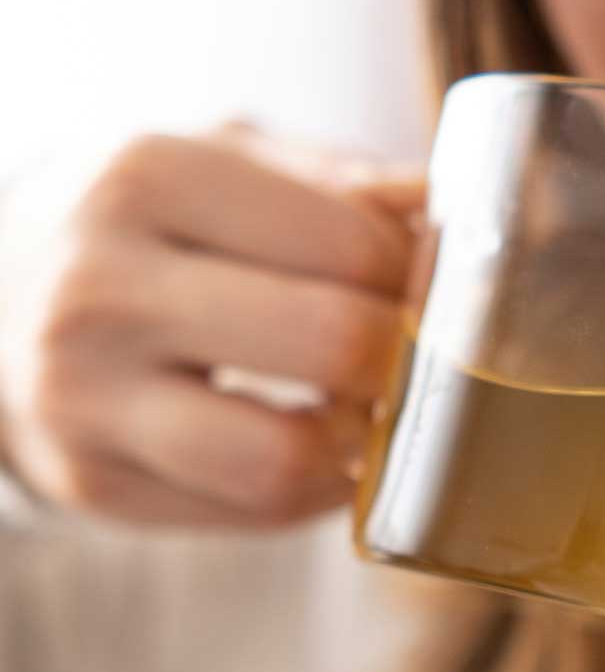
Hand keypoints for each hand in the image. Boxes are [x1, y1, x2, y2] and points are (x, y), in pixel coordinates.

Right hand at [0, 125, 423, 527]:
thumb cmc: (132, 224)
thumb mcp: (214, 159)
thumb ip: (334, 182)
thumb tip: (452, 210)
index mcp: (146, 178)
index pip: (350, 245)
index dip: (420, 277)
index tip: (432, 288)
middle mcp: (103, 290)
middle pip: (330, 344)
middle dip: (408, 360)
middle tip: (420, 354)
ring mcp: (86, 400)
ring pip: (284, 460)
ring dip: (358, 445)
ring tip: (367, 409)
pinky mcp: (92, 484)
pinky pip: (251, 512)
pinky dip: (312, 487)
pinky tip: (313, 444)